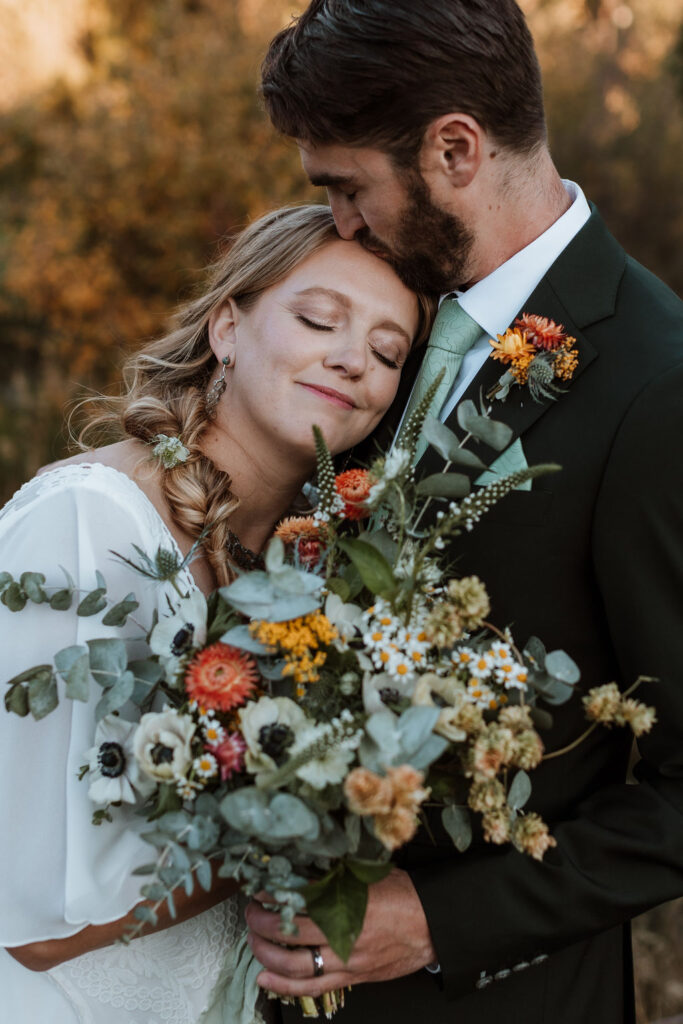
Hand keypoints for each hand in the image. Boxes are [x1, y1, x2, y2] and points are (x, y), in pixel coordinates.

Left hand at [245, 867, 436, 997]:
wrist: (433, 925)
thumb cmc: (404, 895)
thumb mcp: (369, 874)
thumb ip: (338, 874)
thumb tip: (305, 867)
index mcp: (348, 902)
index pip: (299, 900)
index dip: (275, 896)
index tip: (261, 889)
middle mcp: (344, 934)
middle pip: (290, 933)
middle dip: (263, 922)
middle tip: (251, 912)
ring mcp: (347, 960)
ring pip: (296, 964)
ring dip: (267, 952)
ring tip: (253, 940)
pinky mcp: (352, 977)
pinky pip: (313, 987)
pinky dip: (285, 985)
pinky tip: (265, 978)